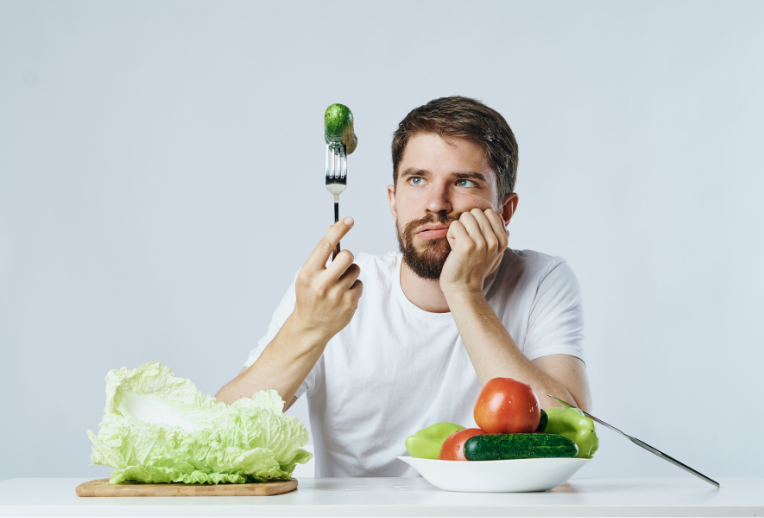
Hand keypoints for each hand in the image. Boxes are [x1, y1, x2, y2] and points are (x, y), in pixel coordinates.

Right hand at [290, 217, 363, 342]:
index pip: (325, 245)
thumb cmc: (309, 296)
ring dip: (350, 273)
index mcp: (308, 274)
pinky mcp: (350, 303)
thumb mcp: (307, 275)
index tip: (349, 219)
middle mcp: (322, 284)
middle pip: (347, 256)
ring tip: (338, 284)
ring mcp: (337, 295)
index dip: (338, 230)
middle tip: (340, 264)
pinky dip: (353, 287)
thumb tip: (333, 229)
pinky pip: (359, 284)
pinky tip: (342, 296)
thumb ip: (320, 255)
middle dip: (346, 257)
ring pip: (355, 269)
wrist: (310, 326)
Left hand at [439, 208, 508, 294]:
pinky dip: (451, 235)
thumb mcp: (493, 253)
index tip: (475, 239)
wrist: (464, 289)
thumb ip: (498, 234)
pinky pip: (455, 225)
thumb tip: (499, 215)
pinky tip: (454, 249)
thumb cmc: (474, 269)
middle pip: (476, 212)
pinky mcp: (467, 245)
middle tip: (465, 242)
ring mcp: (482, 243)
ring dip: (459, 229)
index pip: (489, 212)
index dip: (477, 222)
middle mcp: (494, 241)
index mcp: (503, 240)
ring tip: (460, 245)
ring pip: (466, 216)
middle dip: (467, 224)